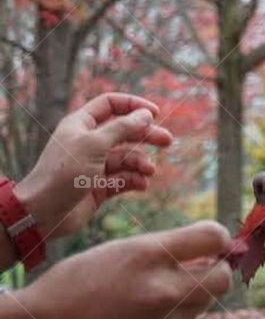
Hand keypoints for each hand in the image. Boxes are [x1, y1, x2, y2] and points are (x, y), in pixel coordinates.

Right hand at [10, 221, 231, 318]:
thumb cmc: (83, 279)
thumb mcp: (127, 249)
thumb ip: (170, 247)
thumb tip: (214, 246)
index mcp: (150, 255)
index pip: (214, 236)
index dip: (219, 236)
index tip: (213, 241)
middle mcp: (161, 289)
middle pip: (222, 278)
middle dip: (217, 270)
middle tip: (202, 266)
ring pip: (204, 304)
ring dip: (195, 295)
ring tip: (164, 291)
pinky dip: (179, 315)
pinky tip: (155, 310)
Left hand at [16, 93, 172, 238]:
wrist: (43, 213)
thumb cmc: (63, 173)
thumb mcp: (95, 144)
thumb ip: (123, 128)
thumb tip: (146, 114)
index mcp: (82, 124)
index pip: (111, 104)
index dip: (133, 105)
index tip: (155, 113)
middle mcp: (89, 142)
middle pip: (125, 131)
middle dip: (146, 136)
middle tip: (168, 141)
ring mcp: (94, 165)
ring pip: (126, 157)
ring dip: (140, 163)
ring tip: (150, 171)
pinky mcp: (99, 187)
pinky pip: (123, 179)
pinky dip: (134, 180)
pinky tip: (142, 184)